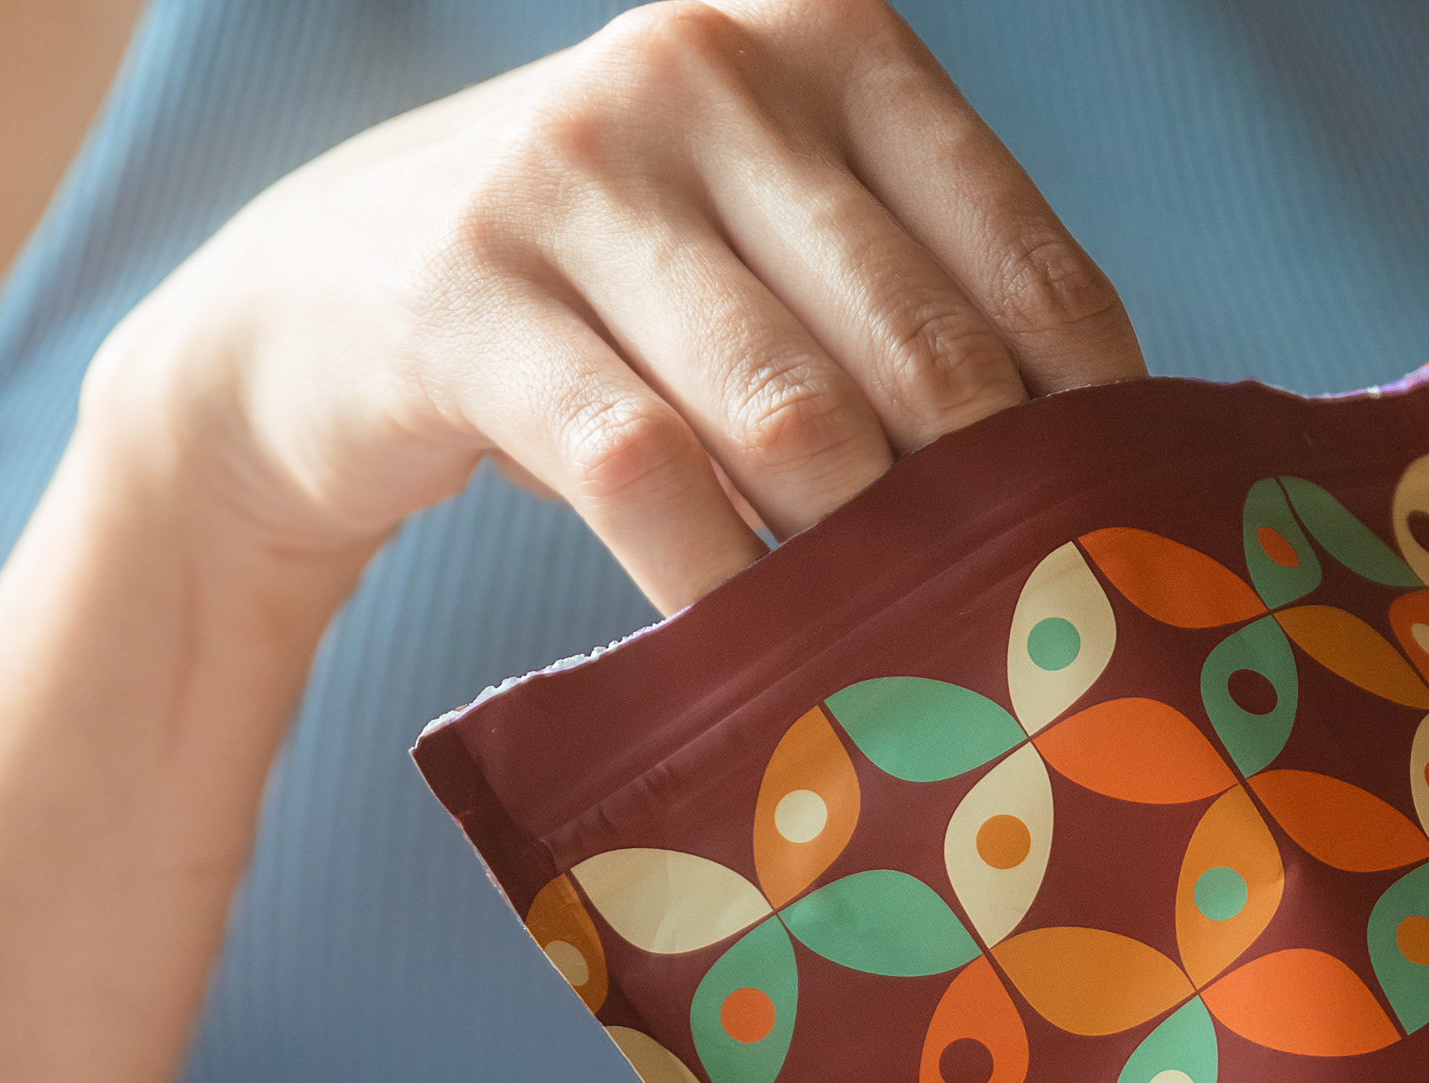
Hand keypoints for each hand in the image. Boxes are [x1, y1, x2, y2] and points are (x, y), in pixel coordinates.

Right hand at [83, 0, 1142, 612]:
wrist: (312, 302)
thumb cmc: (605, 301)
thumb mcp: (764, 245)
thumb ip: (908, 307)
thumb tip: (1104, 493)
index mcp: (823, 33)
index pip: (1021, 254)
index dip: (1089, 428)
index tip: (1116, 558)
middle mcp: (704, 65)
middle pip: (917, 350)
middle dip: (976, 518)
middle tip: (1019, 657)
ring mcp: (573, 167)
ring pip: (789, 417)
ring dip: (854, 568)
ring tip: (902, 673)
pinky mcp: (465, 292)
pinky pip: (640, 471)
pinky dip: (711, 584)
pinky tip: (751, 662)